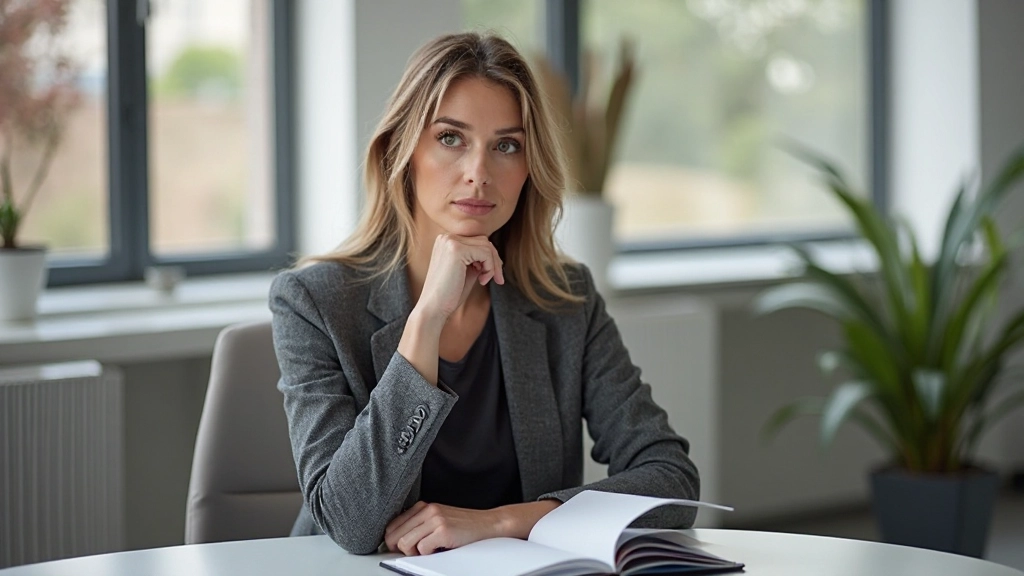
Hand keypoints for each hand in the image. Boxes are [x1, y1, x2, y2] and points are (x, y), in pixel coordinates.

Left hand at [384, 501, 501, 555]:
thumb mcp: (437, 519)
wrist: (487, 524)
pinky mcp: (443, 530)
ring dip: (415, 552)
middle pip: (394, 536)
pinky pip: (422, 549)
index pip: (392, 526)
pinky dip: (428, 554)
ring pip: (405, 543)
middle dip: (401, 549)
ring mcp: (435, 519)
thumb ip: (418, 525)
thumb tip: (395, 541)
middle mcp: (426, 510)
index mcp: (422, 506)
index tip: (401, 548)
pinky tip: (439, 548)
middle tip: (415, 552)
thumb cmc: (463, 526)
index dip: (393, 541)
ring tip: (429, 549)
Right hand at [415, 234, 503, 323]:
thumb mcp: (466, 271)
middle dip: (494, 261)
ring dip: (493, 266)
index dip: (489, 258)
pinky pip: (486, 253)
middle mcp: (446, 237)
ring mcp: (450, 242)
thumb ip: (477, 259)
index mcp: (446, 241)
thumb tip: (494, 253)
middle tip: (498, 279)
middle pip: (483, 241)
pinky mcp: (456, 250)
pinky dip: (490, 268)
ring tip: (484, 281)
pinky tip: (482, 281)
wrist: (433, 309)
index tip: (494, 275)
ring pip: (486, 246)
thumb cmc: (450, 294)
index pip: (477, 241)